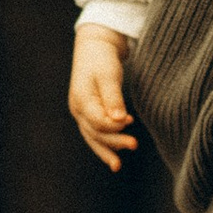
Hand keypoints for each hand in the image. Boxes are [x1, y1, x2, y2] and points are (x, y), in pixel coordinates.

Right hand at [69, 23, 136, 169]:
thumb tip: (119, 120)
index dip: (114, 126)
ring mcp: (80, 112)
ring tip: (118, 165)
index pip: (98, 122)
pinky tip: (116, 151)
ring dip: (107, 149)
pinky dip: (104, 142)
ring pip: (92, 136)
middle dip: (113, 141)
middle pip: (95, 132)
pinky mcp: (87, 112)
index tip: (130, 121)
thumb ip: (113, 97)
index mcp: (81, 99)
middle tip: (134, 144)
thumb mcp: (109, 74)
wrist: (94, 46)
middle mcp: (77, 108)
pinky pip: (94, 132)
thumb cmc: (102, 59)